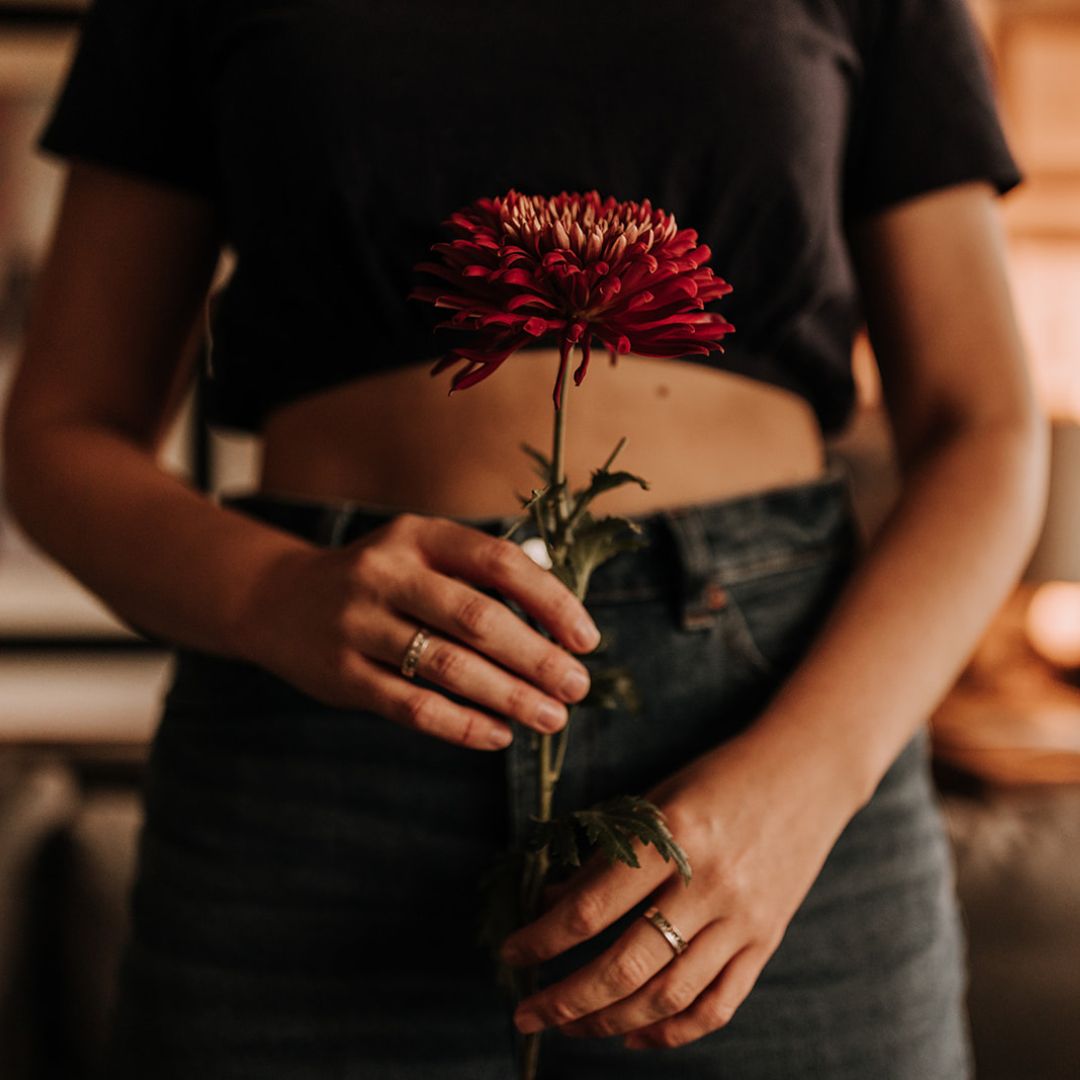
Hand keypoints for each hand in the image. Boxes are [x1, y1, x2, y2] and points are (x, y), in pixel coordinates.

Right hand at [242, 512, 600, 748]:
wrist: (277, 599)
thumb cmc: (379, 579)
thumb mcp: (421, 554)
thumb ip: (480, 577)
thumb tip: (559, 621)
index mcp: (418, 536)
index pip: (499, 562)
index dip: (550, 601)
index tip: (586, 638)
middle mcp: (387, 574)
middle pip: (477, 618)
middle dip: (536, 657)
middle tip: (577, 686)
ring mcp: (359, 624)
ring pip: (447, 666)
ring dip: (508, 696)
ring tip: (551, 717)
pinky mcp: (341, 674)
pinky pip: (411, 706)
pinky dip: (461, 724)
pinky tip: (498, 736)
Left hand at [498, 727, 862, 1047]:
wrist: (807, 772)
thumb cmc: (720, 776)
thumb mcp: (658, 799)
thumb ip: (609, 853)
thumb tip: (551, 905)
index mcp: (673, 836)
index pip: (593, 906)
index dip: (543, 938)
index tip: (511, 953)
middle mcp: (709, 884)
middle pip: (626, 965)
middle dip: (566, 999)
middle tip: (526, 1012)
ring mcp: (743, 919)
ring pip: (668, 996)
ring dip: (609, 1022)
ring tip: (570, 1026)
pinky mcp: (766, 942)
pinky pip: (717, 1005)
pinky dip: (672, 1032)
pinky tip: (635, 1035)